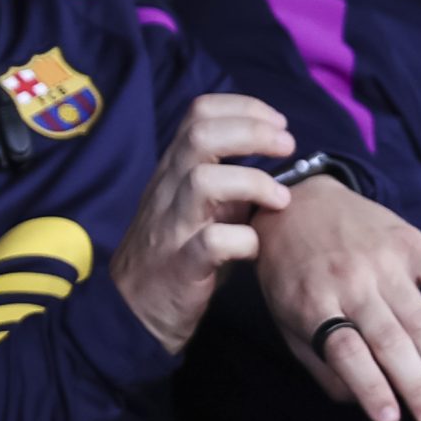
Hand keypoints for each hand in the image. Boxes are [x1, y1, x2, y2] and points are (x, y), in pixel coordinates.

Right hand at [109, 95, 295, 353]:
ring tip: (280, 199)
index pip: (199, 114)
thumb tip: (278, 161)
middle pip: (201, 135)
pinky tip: (256, 247)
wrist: (132, 312)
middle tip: (288, 146)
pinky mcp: (180, 265)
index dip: (243, 108)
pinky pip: (211, 242)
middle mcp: (168, 191)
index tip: (277, 124)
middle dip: (253, 132)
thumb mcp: (199, 210)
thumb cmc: (175, 256)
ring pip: (202, 181)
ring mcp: (171, 227)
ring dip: (252, 182)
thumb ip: (230, 185)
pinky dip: (243, 240)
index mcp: (174, 172)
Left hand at [256, 173, 420, 420]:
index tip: (391, 420)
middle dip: (418, 387)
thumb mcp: (284, 317)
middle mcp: (350, 280)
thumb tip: (357, 401)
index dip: (371, 387)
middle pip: (391, 341)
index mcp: (312, 302)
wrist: (298, 204)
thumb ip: (318, 361)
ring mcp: (384, 259)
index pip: (346, 351)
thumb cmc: (290, 273)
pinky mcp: (411, 242)